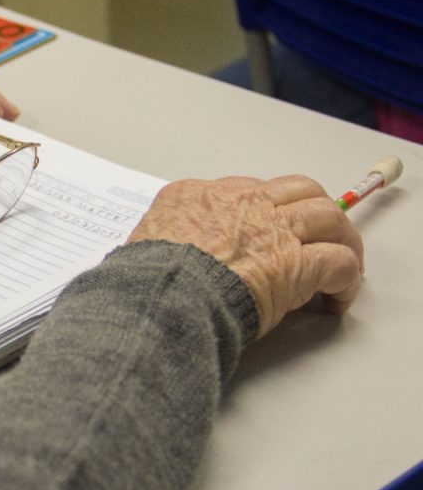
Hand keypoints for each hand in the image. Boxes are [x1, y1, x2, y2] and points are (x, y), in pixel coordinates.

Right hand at [127, 175, 363, 337]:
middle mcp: (241, 203)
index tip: (267, 229)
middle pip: (297, 190)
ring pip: (329, 215)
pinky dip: (346, 279)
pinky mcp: (297, 263)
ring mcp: (273, 229)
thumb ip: (162, 238)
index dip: (265, 210)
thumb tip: (164, 255)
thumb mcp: (143, 241)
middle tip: (318, 235)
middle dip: (313, 211)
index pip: (246, 190)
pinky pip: (340, 262)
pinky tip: (337, 298)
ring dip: (341, 238)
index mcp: (198, 195)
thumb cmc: (146, 277)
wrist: (162, 294)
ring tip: (341, 261)